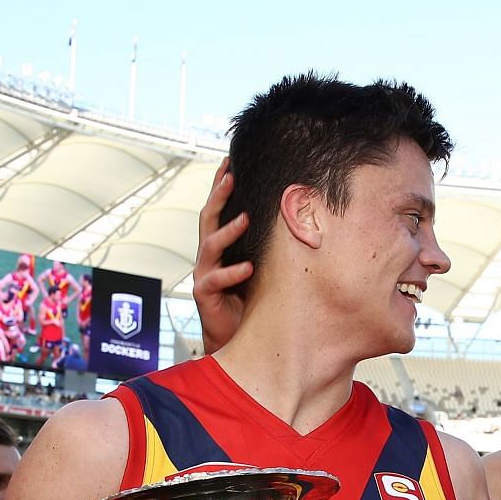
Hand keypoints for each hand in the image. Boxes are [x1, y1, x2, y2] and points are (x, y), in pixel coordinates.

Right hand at [193, 158, 251, 355]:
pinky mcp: (204, 294)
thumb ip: (266, 248)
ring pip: (210, 245)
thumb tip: (296, 221)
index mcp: (219, 246)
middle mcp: (208, 256)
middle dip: (218, 196)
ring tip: (245, 218)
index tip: (228, 162)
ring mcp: (204, 273)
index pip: (218, 210)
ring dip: (228, 231)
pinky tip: (248, 268)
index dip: (220, 186)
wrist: (233, 337)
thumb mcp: (259, 268)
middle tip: (229, 176)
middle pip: (208, 219)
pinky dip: (232, 273)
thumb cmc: (248, 300)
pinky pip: (215, 280)